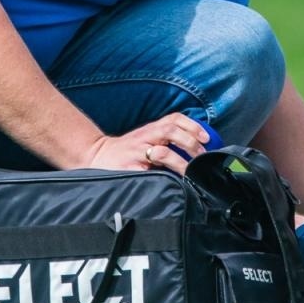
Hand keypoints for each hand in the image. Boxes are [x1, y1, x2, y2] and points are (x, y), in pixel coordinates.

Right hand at [83, 113, 212, 173]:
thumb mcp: (146, 139)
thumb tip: (197, 151)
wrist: (97, 156)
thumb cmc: (127, 151)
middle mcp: (144, 137)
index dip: (192, 125)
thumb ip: (166, 141)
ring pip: (161, 152)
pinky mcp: (129, 169)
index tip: (207, 138)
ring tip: (189, 172)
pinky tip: (169, 183)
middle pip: (169, 131)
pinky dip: (160, 177)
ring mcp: (136, 152)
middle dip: (189, 142)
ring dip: (178, 161)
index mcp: (150, 129)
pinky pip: (147, 173)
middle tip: (201, 157)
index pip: (174, 119)